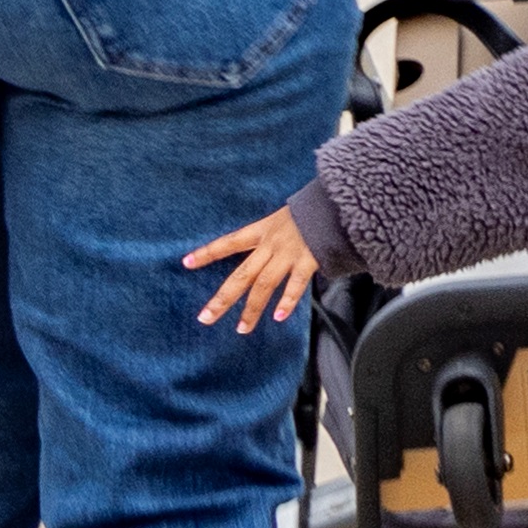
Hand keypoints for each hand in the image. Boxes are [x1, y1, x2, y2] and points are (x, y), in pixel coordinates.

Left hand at [190, 207, 330, 331]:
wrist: (341, 199)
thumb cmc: (317, 207)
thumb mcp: (289, 214)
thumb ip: (278, 232)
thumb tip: (270, 248)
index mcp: (264, 229)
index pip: (229, 242)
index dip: (208, 252)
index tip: (186, 262)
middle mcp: (272, 244)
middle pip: (241, 275)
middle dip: (222, 298)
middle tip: (205, 318)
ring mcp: (289, 253)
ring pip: (263, 285)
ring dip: (251, 308)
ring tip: (242, 328)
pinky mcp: (309, 260)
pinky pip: (295, 284)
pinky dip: (287, 301)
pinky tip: (278, 316)